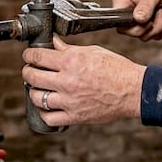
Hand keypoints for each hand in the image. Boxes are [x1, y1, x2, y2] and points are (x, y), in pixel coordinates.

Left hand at [22, 37, 145, 126]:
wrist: (133, 91)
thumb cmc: (118, 70)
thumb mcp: (93, 51)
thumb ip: (70, 49)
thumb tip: (54, 43)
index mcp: (71, 62)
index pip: (37, 57)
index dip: (29, 55)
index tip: (29, 56)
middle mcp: (67, 81)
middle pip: (32, 76)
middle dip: (27, 71)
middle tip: (31, 70)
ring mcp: (69, 101)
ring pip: (37, 97)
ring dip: (34, 91)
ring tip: (39, 87)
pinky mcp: (75, 116)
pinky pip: (49, 118)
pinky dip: (44, 112)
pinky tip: (47, 106)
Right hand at [112, 0, 161, 40]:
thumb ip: (145, 6)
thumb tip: (138, 19)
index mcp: (122, 4)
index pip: (122, 26)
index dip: (138, 28)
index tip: (150, 20)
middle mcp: (128, 15)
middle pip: (139, 34)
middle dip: (157, 25)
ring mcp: (140, 22)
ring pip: (152, 35)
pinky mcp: (150, 25)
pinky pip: (161, 34)